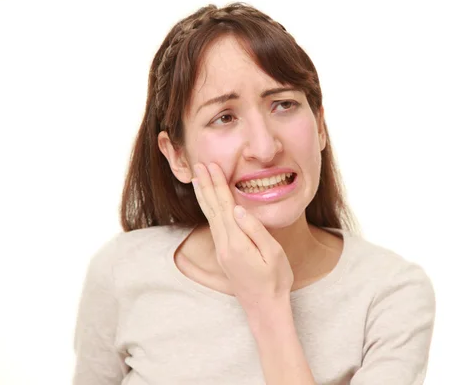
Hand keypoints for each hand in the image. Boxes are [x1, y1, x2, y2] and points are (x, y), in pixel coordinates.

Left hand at [191, 162, 293, 312]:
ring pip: (210, 217)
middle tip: (199, 165)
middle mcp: (224, 246)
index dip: (218, 185)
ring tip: (197, 179)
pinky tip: (208, 203)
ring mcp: (222, 251)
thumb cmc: (275, 280)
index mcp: (237, 243)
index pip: (225, 207)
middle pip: (213, 209)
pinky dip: (209, 209)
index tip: (212, 166)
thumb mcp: (273, 254)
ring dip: (204, 196)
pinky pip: (214, 225)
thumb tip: (239, 209)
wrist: (264, 308)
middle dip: (207, 185)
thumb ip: (256, 230)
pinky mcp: (224, 255)